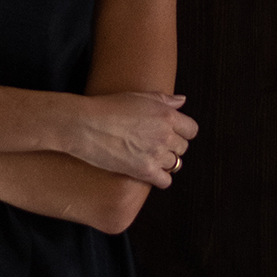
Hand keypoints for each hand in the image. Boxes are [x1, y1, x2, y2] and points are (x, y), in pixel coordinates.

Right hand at [73, 91, 196, 187]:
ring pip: (175, 164)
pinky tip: (149, 173)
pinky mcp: (144, 171)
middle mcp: (165, 135)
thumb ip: (164, 99)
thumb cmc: (107, 108)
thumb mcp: (138, 96)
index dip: (183, 132)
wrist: (85, 125)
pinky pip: (165, 181)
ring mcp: (156, 154)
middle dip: (172, 147)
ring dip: (165, 162)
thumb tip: (181, 101)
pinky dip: (160, 179)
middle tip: (156, 145)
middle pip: (183, 148)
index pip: (191, 129)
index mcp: (167, 115)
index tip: (173, 134)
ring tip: (149, 158)